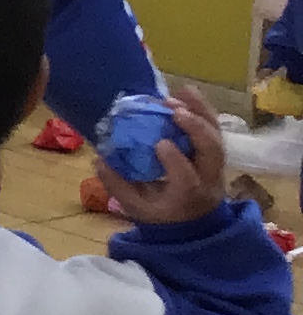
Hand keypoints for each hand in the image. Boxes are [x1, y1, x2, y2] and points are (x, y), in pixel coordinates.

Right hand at [103, 86, 227, 230]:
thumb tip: (99, 159)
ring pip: (216, 135)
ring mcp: (216, 164)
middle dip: (196, 128)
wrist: (197, 222)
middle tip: (174, 110)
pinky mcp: (215, 152)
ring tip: (181, 92)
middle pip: (213, 152)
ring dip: (201, 112)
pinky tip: (187, 92)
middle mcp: (208, 178)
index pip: (187, 178)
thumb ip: (118, 186)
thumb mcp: (137, 208)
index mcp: (188, 195)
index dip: (176, 159)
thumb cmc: (163, 214)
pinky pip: (214, 127)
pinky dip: (203, 109)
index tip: (159, 143)